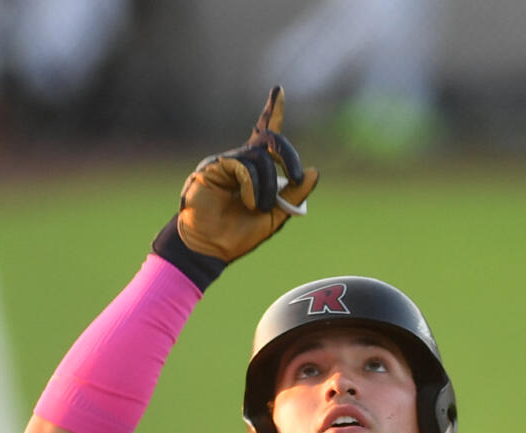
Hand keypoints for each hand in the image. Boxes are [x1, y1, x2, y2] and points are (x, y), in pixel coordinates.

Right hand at [151, 87, 318, 286]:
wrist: (210, 248)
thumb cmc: (238, 236)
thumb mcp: (275, 216)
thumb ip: (294, 196)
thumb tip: (314, 172)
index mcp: (254, 170)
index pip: (264, 135)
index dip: (272, 112)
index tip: (278, 91)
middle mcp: (240, 161)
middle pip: (270, 141)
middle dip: (289, 155)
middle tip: (297, 176)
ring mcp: (226, 162)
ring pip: (261, 158)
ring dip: (268, 186)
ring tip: (258, 208)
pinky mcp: (214, 167)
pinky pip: (244, 167)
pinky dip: (252, 186)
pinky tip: (249, 203)